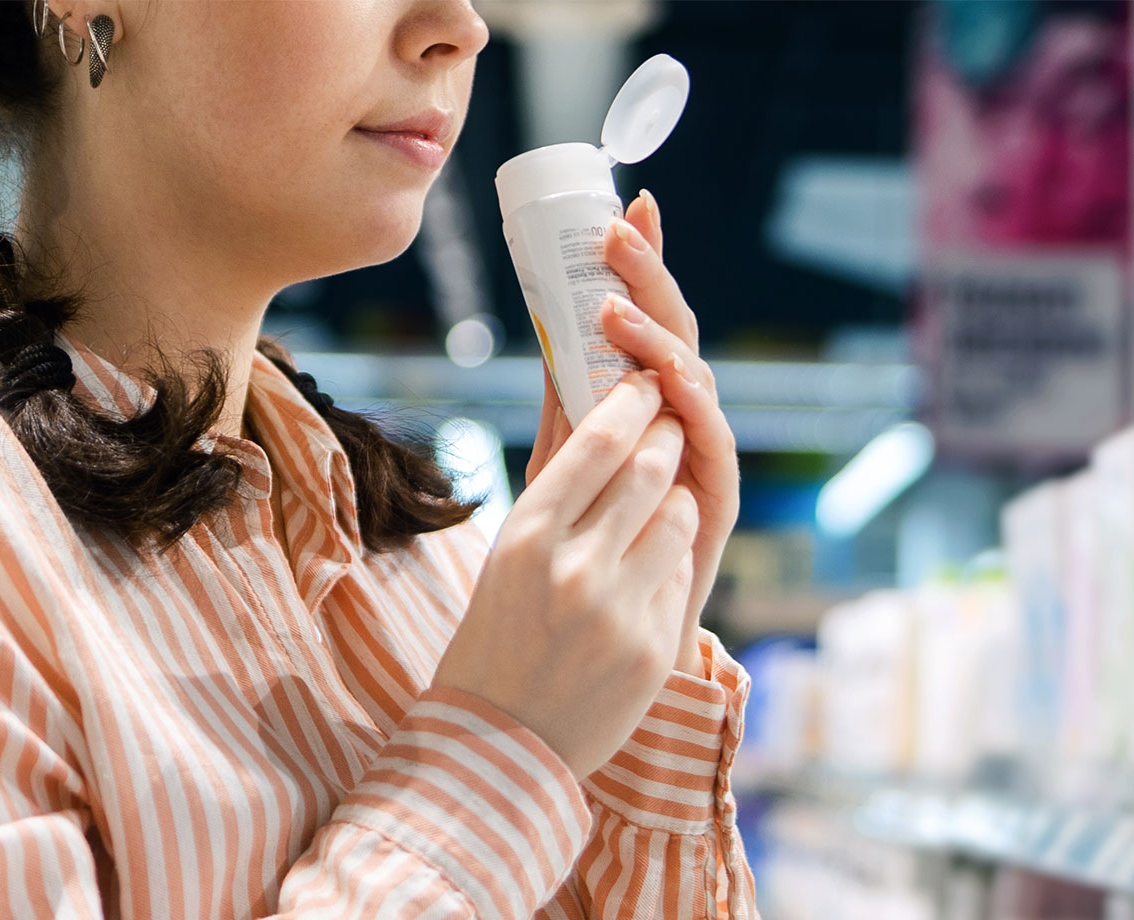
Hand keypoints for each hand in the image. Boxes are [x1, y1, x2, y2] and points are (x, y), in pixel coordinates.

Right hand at [434, 369, 696, 779]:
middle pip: (650, 467)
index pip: (600, 441)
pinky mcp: (652, 648)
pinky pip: (681, 573)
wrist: (497, 741)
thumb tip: (579, 400)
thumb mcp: (507, 553)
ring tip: (656, 504)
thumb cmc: (494, 632)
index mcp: (526, 535)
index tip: (644, 382)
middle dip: (665, 436)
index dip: (633, 401)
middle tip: (664, 427)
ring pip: (680, 514)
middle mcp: (574, 567)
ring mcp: (618, 610)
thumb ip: (554, 483)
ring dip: (675, 497)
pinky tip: (643, 573)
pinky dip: (668, 559)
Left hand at [600, 190, 738, 677]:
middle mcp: (678, 413)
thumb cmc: (587, 539)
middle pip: (672, 331)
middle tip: (619, 231)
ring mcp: (699, 451)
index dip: (640, 264)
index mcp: (644, 396)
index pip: (644, 316)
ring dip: (658, 335)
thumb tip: (546, 324)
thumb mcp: (563, 458)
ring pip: (692, 376)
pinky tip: (668, 376)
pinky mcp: (713, 496)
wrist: (606, 628)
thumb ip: (567, 398)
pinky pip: (709, 441)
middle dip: (649, 278)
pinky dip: (690, 404)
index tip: (623, 206)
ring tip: (616, 304)